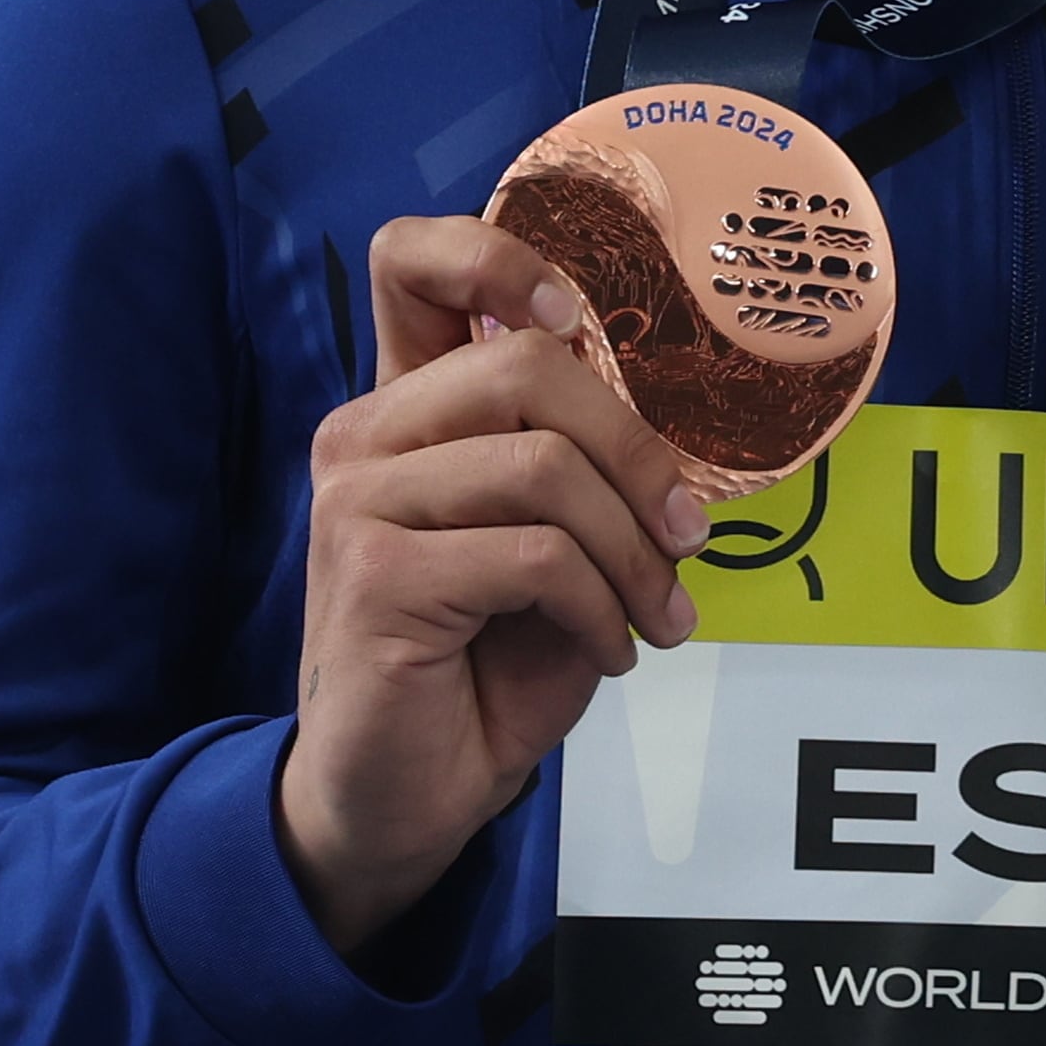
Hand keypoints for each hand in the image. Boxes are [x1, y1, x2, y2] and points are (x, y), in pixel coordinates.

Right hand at [280, 218, 707, 957]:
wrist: (405, 791)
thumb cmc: (485, 657)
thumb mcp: (547, 539)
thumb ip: (577, 459)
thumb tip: (682, 426)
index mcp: (407, 407)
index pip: (412, 264)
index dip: (497, 254)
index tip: (573, 309)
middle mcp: (365, 436)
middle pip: (529, 368)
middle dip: (637, 453)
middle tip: (688, 536)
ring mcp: (358, 503)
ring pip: (546, 469)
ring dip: (635, 552)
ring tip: (660, 613)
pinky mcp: (375, 576)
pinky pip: (536, 556)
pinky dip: (603, 607)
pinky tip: (612, 652)